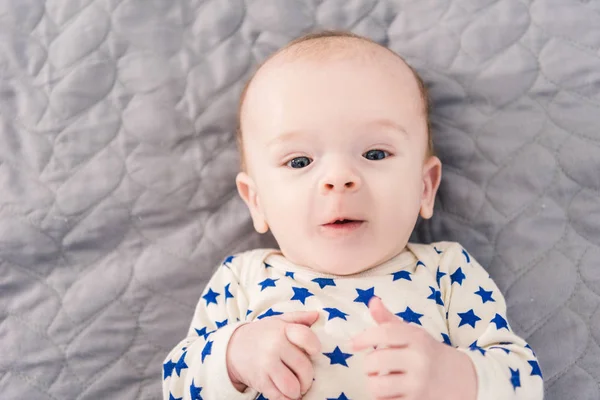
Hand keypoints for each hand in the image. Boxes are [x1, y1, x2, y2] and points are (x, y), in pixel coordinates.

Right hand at [226, 310, 320, 399]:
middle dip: (307, 378)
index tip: (314, 352)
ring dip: (297, 390)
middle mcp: (275, 346)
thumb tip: (317, 315)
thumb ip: (298, 318)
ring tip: (295, 387)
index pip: (306, 337)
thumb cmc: (262, 334)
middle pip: (304, 368)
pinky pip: (279, 396)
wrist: (233, 347)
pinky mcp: (260, 380)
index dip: (314, 346)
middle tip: (304, 379)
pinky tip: (284, 392)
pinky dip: (285, 398)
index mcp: (282, 330)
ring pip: (292, 386)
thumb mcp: (278, 321)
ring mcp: (267, 364)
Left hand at [351, 297, 476, 399]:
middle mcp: (419, 360)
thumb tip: (373, 301)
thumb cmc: (428, 352)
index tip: (352, 344)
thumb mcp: (413, 334)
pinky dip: (383, 397)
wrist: (463, 378)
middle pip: (375, 361)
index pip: (384, 334)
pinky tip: (390, 392)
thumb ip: (389, 321)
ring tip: (380, 380)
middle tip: (373, 366)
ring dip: (373, 383)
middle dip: (368, 364)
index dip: (363, 338)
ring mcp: (419, 384)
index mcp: (417, 338)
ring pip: (377, 385)